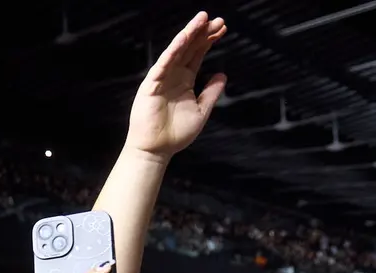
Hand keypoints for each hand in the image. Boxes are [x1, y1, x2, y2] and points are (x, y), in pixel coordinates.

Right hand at [124, 11, 226, 160]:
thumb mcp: (202, 111)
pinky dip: (173, 50)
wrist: (157, 149)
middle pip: (189, 48)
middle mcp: (174, 75)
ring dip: (188, 34)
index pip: (198, 54)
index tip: (222, 28)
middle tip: (216, 19)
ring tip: (202, 19)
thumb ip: (211, 93)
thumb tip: (223, 75)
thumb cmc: (176, 134)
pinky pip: (163, 64)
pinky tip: (183, 38)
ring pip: (177, 51)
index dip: (209, 40)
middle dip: (202, 32)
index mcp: (185, 80)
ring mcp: (162, 78)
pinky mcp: (151, 85)